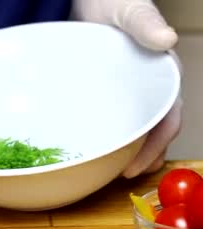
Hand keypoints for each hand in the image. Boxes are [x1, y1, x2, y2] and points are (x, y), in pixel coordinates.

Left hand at [72, 0, 182, 177]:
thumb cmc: (115, 0)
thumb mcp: (131, 11)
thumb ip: (145, 23)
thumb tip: (166, 39)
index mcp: (162, 76)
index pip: (167, 120)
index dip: (155, 147)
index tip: (135, 167)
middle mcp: (147, 88)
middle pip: (151, 132)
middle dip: (140, 158)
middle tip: (119, 179)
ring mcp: (126, 92)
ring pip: (132, 129)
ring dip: (125, 152)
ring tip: (107, 173)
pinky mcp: (106, 92)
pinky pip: (109, 118)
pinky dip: (106, 136)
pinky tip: (92, 149)